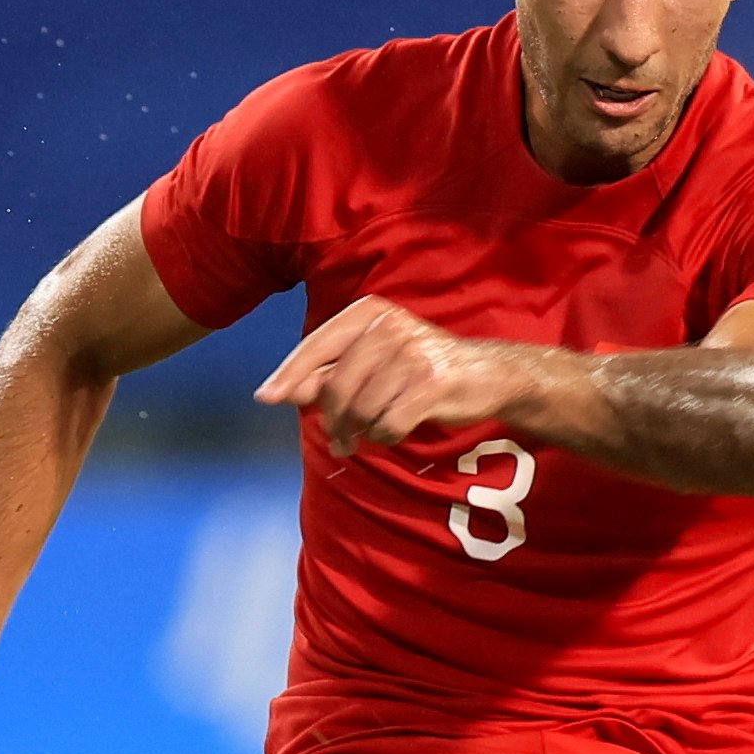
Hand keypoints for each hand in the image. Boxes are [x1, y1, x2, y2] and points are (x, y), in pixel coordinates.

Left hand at [257, 297, 529, 450]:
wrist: (487, 373)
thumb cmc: (421, 366)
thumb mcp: (373, 360)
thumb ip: (331, 372)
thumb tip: (283, 392)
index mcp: (370, 313)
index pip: (317, 345)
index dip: (289, 374)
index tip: (266, 397)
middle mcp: (389, 327)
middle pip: (337, 386)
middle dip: (333, 420)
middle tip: (339, 441)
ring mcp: (412, 354)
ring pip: (361, 409)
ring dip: (359, 432)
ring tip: (365, 438)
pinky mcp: (432, 383)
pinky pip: (388, 424)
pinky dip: (385, 437)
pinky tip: (391, 433)